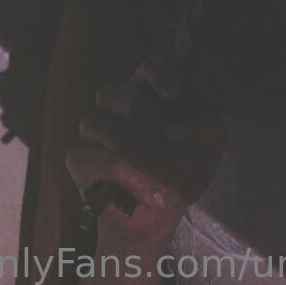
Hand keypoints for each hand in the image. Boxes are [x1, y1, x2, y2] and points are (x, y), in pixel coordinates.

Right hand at [65, 54, 227, 250]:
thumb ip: (207, 130)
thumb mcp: (206, 152)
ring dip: (136, 150)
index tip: (174, 93)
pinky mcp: (78, 159)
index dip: (158, 73)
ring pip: (99, 123)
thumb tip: (183, 126)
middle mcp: (114, 107)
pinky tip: (141, 186)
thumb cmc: (180, 174)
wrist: (155, 218)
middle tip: (167, 140)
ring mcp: (92, 131)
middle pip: (114, 93)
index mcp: (147, 94)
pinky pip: (92, 157)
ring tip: (164, 175)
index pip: (147, 66)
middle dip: (144, 116)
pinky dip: (121, 172)